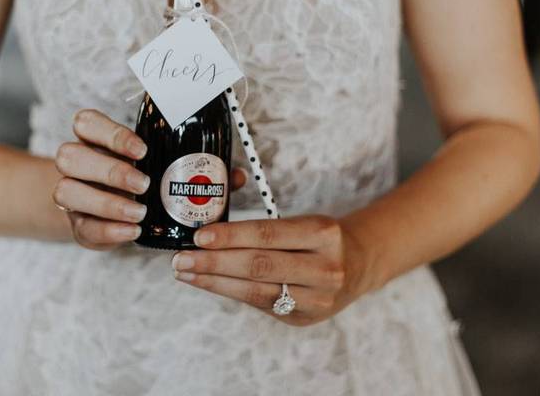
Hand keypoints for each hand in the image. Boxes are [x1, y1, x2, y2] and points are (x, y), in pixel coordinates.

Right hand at [54, 108, 246, 250]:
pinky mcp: (76, 225)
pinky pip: (81, 227)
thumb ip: (196, 169)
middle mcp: (77, 163)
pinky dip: (108, 230)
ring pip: (66, 191)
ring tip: (140, 213)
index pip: (85, 122)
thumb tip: (236, 175)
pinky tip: (132, 232)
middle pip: (70, 155)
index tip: (143, 149)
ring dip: (105, 202)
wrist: (107, 212)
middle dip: (108, 169)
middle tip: (143, 184)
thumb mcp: (161, 168)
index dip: (110, 134)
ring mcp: (71, 195)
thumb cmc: (140, 181)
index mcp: (95, 140)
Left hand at [170, 214, 376, 325]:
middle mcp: (325, 267)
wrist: (358, 265)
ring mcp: (318, 297)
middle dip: (214, 262)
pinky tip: (209, 283)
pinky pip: (262, 304)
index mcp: (323, 232)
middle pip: (260, 265)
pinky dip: (231, 292)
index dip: (231, 236)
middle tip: (182, 258)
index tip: (200, 236)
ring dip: (215, 282)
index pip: (268, 233)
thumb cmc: (318, 239)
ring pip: (257, 290)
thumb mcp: (304, 222)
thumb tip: (211, 228)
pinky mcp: (306, 317)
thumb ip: (265, 226)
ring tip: (186, 273)